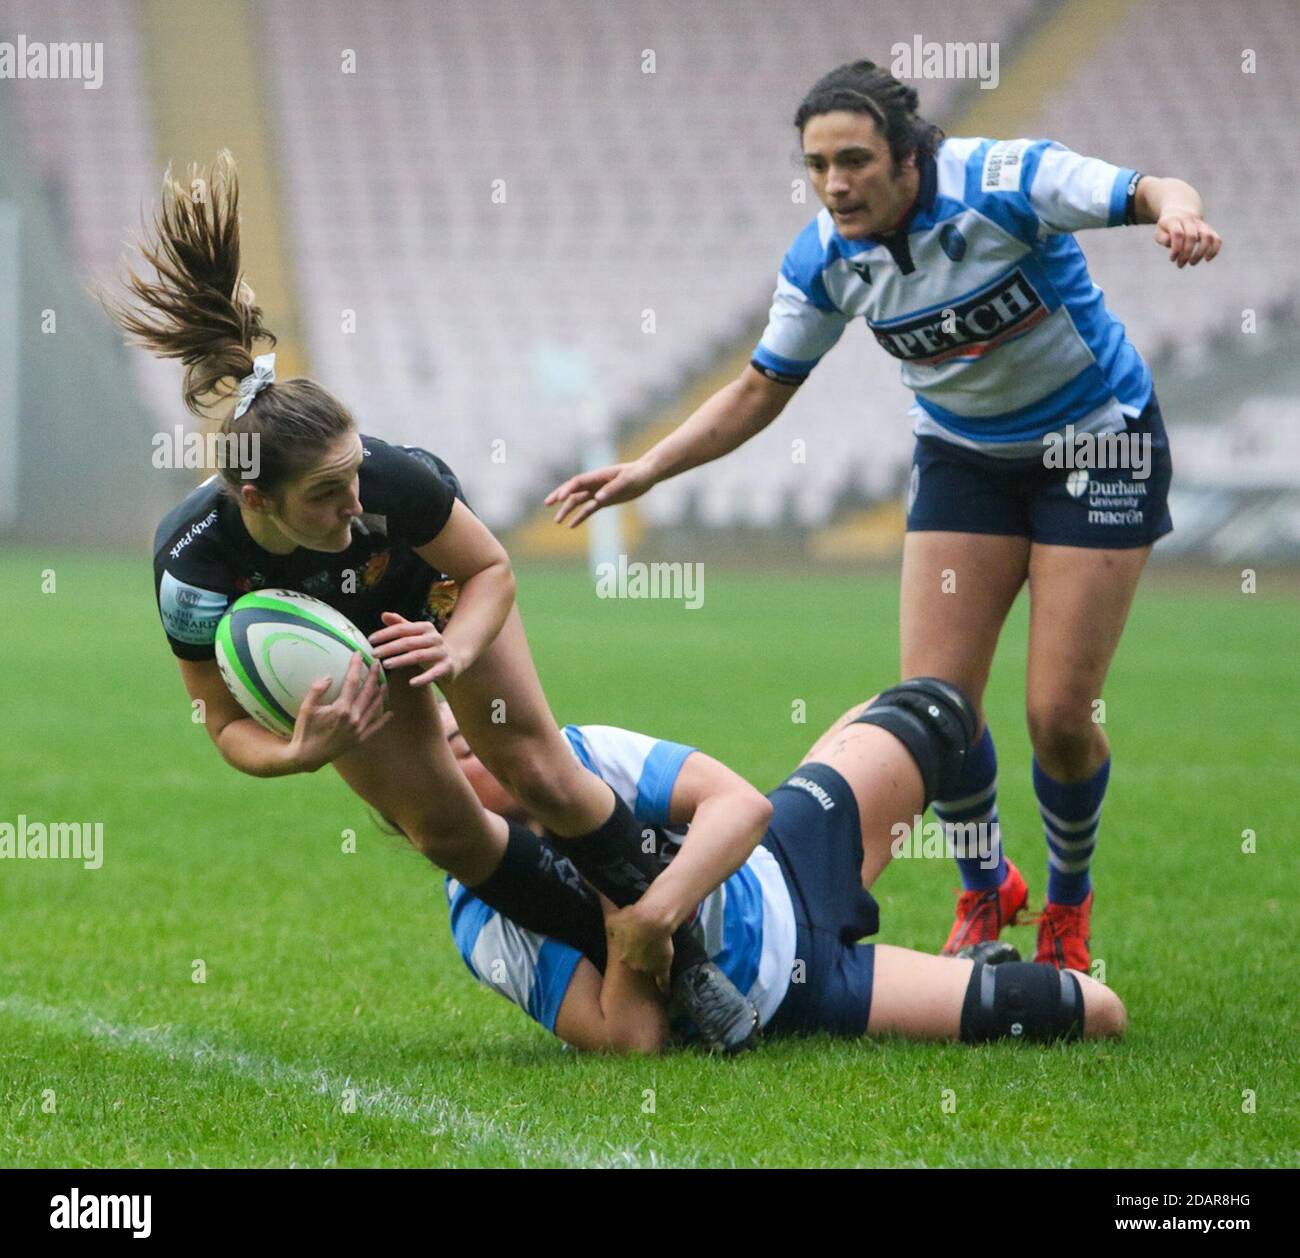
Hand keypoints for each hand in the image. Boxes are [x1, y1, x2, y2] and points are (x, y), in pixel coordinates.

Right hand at [287, 652, 391, 770]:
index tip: (359, 654)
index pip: (352, 682)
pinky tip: (390, 713)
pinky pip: (375, 727)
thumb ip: (316, 691)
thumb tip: (328, 677)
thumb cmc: (305, 731)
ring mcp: (359, 729)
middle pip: (368, 692)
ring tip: (384, 682)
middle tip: (377, 663)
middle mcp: (354, 718)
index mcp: (342, 708)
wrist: (307, 757)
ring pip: (374, 707)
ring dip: (380, 693)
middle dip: (373, 676)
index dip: (356, 666)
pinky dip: (383, 719)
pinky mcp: (360, 739)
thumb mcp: (306, 709)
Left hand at [369, 611, 464, 686]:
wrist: (454, 658)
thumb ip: (400, 625)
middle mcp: (435, 637)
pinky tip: (411, 683)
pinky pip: (434, 673)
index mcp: (425, 627)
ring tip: (385, 664)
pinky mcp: (447, 666)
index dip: (385, 634)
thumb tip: (383, 614)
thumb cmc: (428, 645)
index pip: (402, 629)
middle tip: (374, 653)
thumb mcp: (415, 634)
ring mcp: (441, 652)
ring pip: (419, 656)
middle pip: (408, 642)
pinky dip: (423, 678)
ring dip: (401, 660)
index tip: (370, 640)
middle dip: (389, 647)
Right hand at [545, 459, 654, 527]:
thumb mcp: (627, 480)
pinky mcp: (604, 500)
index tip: (559, 498)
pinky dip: (580, 517)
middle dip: (559, 496)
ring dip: (567, 510)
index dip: (567, 490)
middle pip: (573, 490)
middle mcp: (595, 484)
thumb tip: (597, 499)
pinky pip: (588, 509)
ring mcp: (598, 492)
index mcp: (598, 476)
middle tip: (547, 503)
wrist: (647, 474)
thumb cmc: (638, 474)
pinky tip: (571, 526)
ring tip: (557, 521)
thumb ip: (612, 489)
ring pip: (578, 501)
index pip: (577, 483)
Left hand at [605, 902, 674, 991]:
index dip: (628, 951)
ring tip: (653, 961)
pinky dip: (665, 988)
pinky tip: (666, 994)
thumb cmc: (631, 918)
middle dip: (638, 959)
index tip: (630, 947)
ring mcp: (649, 968)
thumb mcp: (612, 920)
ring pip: (648, 970)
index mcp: (622, 957)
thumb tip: (607, 926)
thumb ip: (610, 927)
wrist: (652, 919)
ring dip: (650, 966)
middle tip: (643, 949)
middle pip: (636, 965)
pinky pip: (664, 982)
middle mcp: (634, 966)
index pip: (623, 958)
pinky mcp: (663, 967)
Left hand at [1154, 209, 1220, 267]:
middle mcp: (1190, 221)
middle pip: (1192, 236)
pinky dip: (1214, 249)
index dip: (1176, 248)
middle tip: (1180, 265)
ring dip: (1200, 253)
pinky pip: (1216, 238)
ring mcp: (1201, 224)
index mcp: (1175, 221)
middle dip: (1186, 253)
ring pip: (1207, 236)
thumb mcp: (1159, 232)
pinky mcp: (1209, 230)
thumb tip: (1171, 242)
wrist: (1180, 213)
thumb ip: (1163, 238)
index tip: (1172, 259)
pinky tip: (1207, 259)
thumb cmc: (1167, 229)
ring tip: (1192, 263)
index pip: (1178, 234)